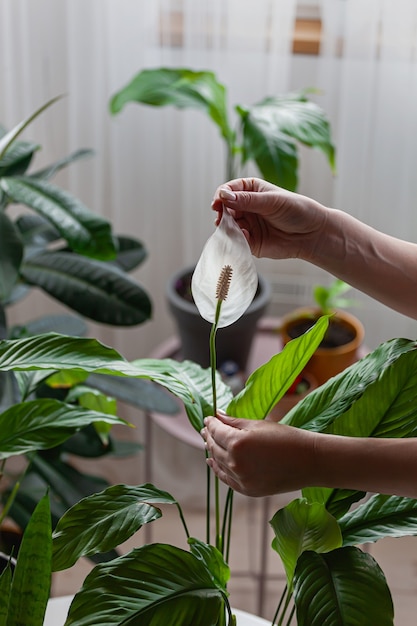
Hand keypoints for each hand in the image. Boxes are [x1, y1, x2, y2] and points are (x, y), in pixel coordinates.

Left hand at [201, 411, 316, 496]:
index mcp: (238, 443)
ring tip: (208, 443)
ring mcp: (241, 479)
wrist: (309, 462)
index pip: (216, 431)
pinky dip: (218, 469)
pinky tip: (213, 462)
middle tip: (206, 429)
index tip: (208, 418)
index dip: (210, 423)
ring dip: (211, 452)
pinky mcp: (248, 490)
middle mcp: (236, 463)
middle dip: (209, 436)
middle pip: (214, 447)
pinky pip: (226, 479)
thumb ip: (234, 422)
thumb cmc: (286, 438)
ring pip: (218, 463)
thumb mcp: (259, 424)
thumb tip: (217, 415)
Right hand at [211, 177, 327, 260]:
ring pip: (228, 226)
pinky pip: (236, 241)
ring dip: (227, 227)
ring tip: (233, 228)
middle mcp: (246, 207)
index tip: (218, 202)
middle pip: (225, 208)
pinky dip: (236, 240)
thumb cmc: (296, 211)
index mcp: (251, 190)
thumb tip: (224, 196)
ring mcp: (247, 224)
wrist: (311, 234)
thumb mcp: (272, 201)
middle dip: (221, 213)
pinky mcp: (250, 242)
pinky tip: (243, 237)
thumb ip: (248, 200)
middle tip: (221, 218)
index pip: (229, 190)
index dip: (221, 195)